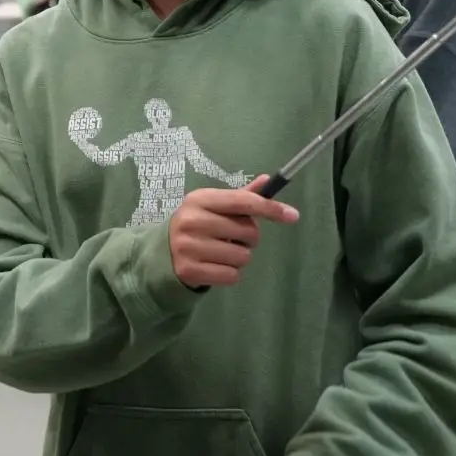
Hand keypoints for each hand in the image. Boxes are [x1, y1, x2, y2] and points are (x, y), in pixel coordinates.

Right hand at [168, 175, 297, 289]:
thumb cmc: (196, 225)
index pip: (243, 201)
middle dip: (248, 238)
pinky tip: (215, 266)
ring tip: (221, 252)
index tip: (292, 215)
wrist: (162, 252)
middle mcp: (192, 220)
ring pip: (243, 257)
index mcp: (200, 199)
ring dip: (239, 258)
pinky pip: (232, 276)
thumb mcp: (213, 207)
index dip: (270, 208)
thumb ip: (241, 196)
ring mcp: (189, 246)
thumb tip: (267, 180)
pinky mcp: (189, 270)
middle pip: (248, 232)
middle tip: (232, 238)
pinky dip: (230, 274)